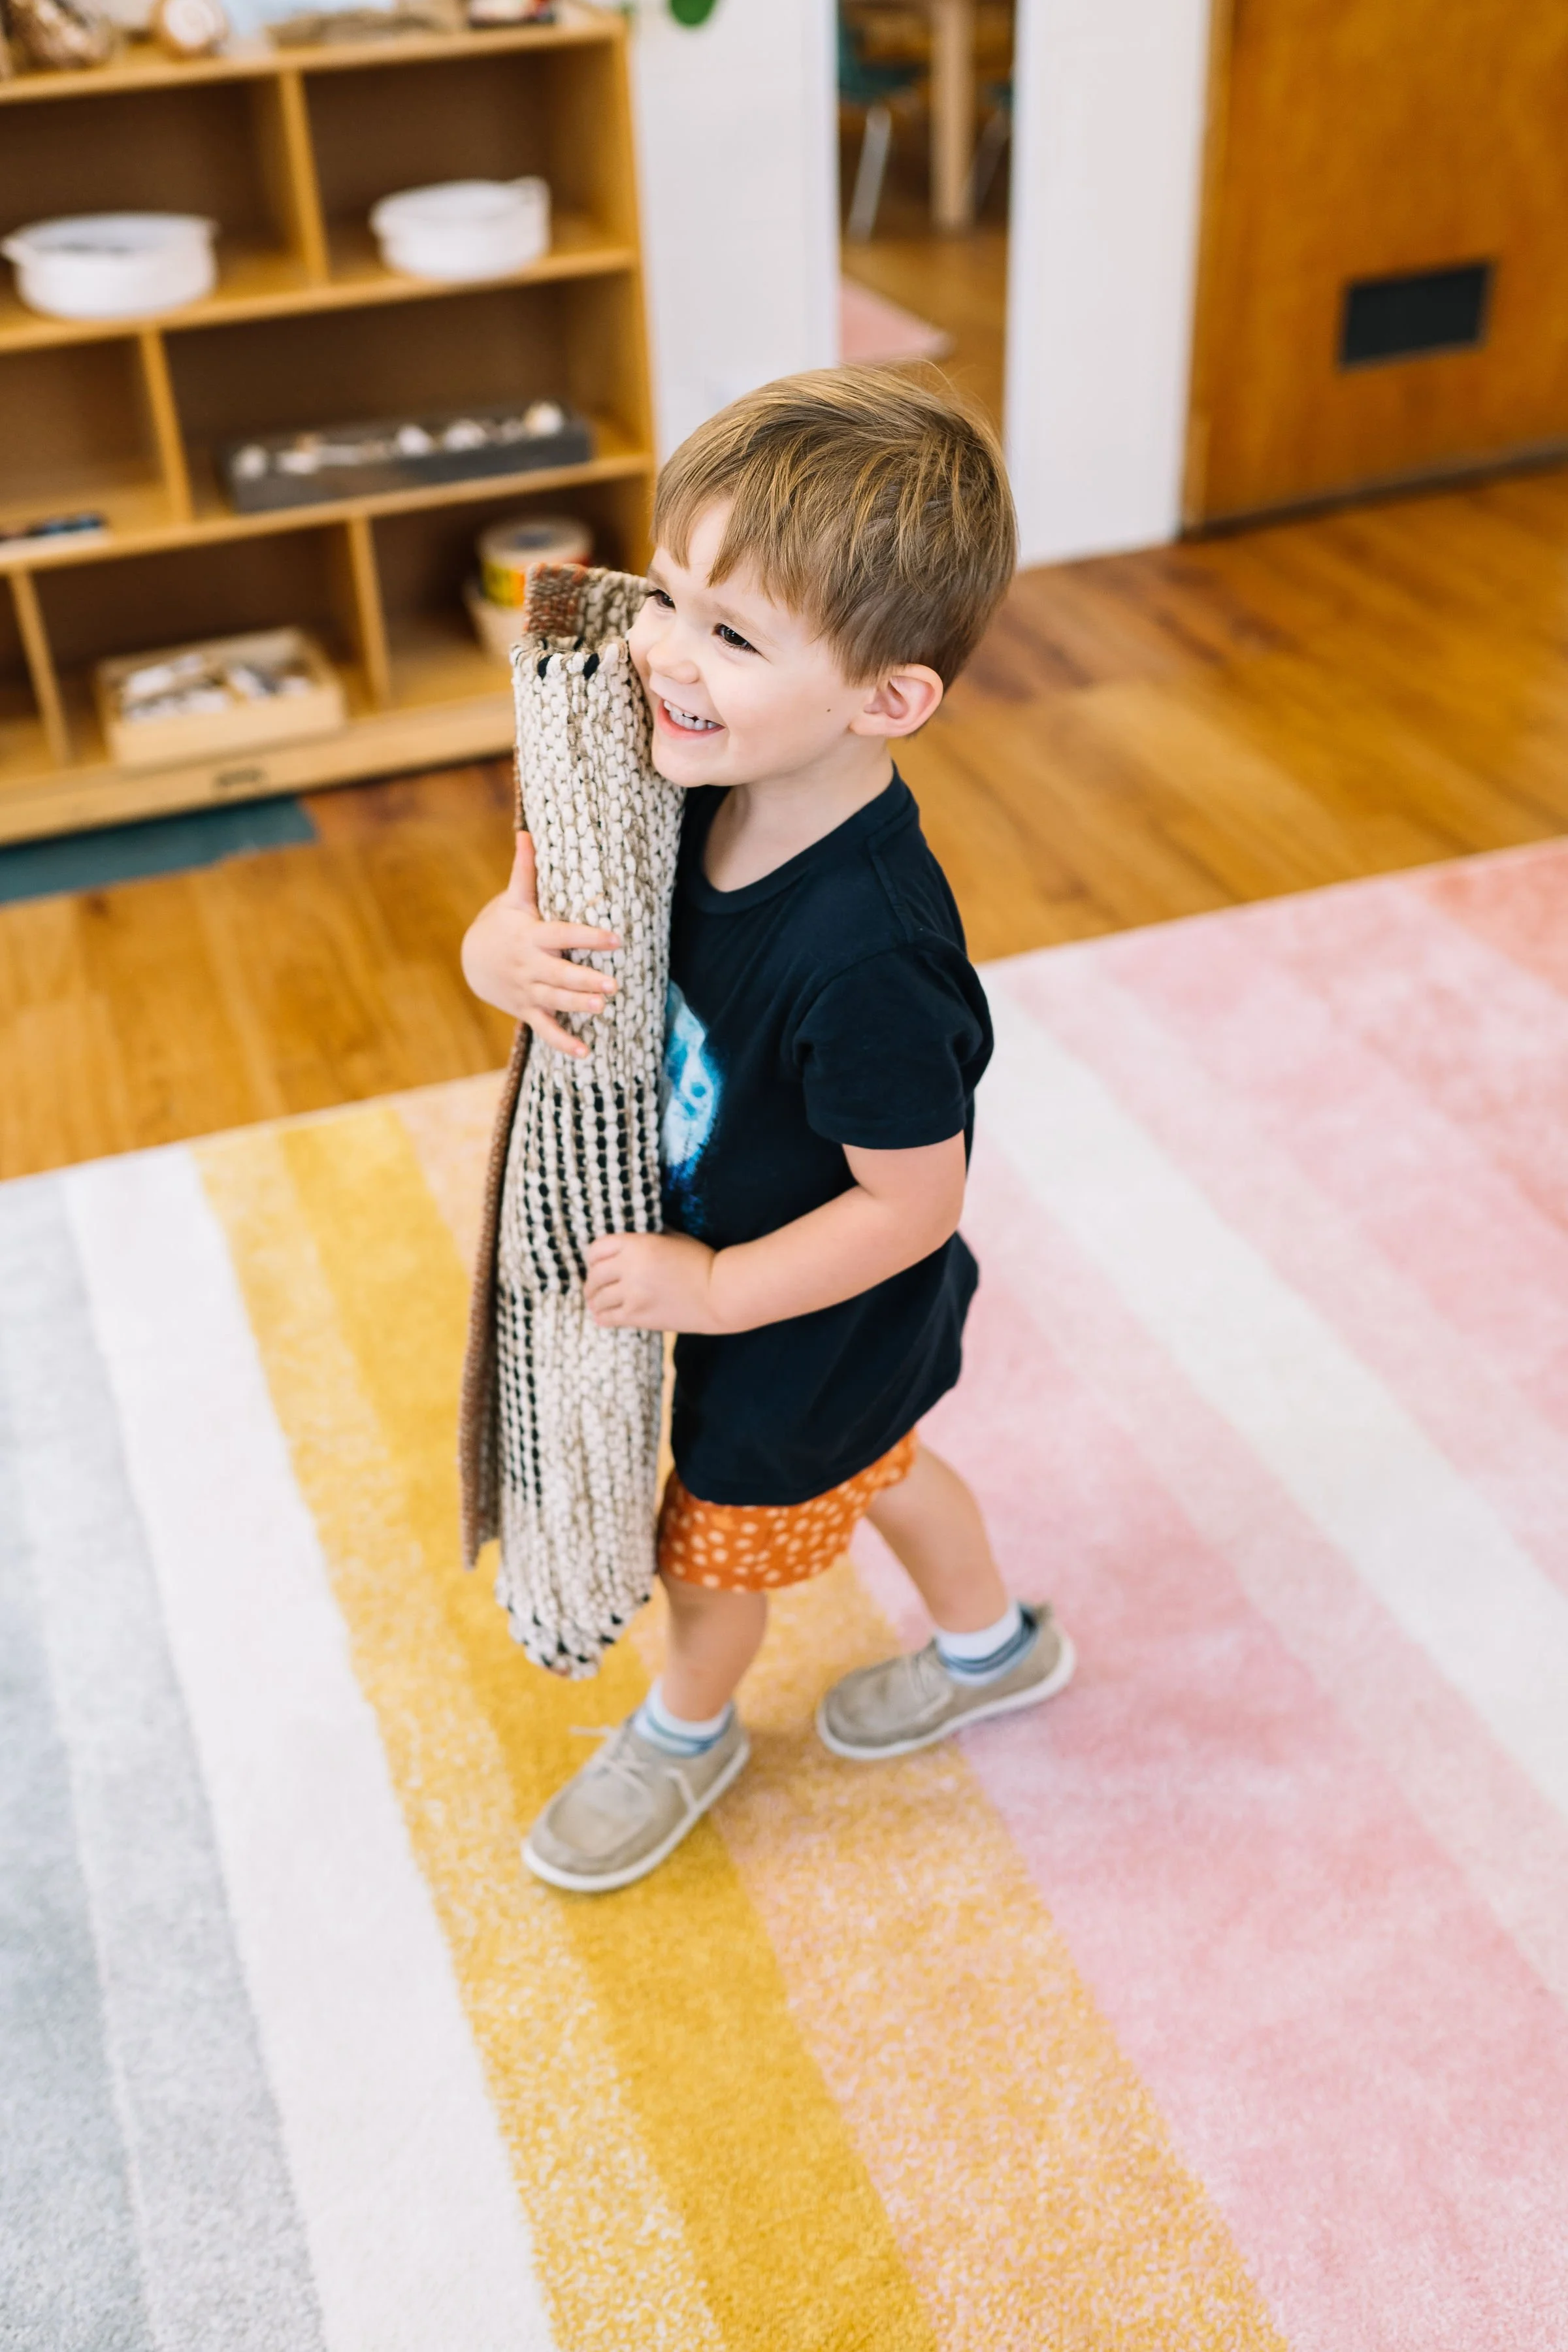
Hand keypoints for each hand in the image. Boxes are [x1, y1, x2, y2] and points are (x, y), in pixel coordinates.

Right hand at [460, 833, 619, 1059]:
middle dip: (585, 981)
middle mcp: (530, 966)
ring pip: (555, 1001)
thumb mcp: (512, 899)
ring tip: (603, 1007)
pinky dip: (563, 1043)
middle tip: (613, 985)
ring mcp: (528, 991)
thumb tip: (527, 832)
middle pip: (560, 975)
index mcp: (531, 936)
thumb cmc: (502, 924)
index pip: (563, 935)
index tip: (615, 938)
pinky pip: (545, 1029)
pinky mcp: (527, 1010)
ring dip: (578, 1006)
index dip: (588, 937)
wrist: (472, 961)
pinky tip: (585, 1053)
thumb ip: (525, 871)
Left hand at [584, 1231, 722, 1331]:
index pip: (597, 1249)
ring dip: (595, 1301)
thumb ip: (647, 1237)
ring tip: (596, 1303)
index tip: (594, 1263)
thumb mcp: (673, 1237)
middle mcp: (629, 1268)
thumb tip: (630, 1239)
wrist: (720, 1293)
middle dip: (591, 1281)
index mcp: (637, 1245)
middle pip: (595, 1275)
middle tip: (593, 1286)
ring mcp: (632, 1295)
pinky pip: (609, 1318)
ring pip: (599, 1299)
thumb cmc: (701, 1261)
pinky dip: (602, 1316)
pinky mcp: (638, 1316)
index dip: (592, 1257)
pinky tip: (602, 1316)